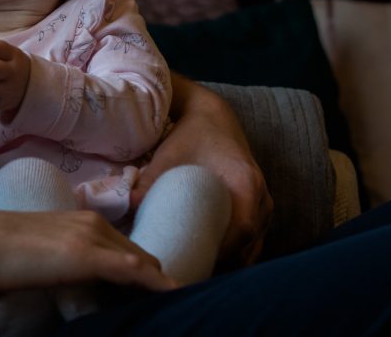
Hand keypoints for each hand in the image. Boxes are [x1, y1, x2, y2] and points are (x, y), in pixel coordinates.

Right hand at [0, 208, 177, 293]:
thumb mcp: (30, 254)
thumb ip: (52, 262)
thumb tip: (60, 283)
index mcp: (77, 220)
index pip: (122, 249)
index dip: (140, 273)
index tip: (151, 294)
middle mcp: (89, 223)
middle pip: (138, 256)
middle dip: (155, 280)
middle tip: (168, 306)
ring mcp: (89, 237)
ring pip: (141, 263)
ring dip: (158, 285)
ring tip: (175, 307)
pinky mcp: (85, 256)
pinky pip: (135, 272)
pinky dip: (157, 286)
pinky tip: (173, 297)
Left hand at [130, 74, 272, 267]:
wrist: (212, 116)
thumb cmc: (191, 136)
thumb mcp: (169, 157)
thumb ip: (149, 182)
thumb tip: (126, 208)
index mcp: (245, 184)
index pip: (241, 231)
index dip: (222, 253)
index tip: (197, 265)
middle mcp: (262, 196)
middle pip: (250, 243)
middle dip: (224, 262)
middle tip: (193, 274)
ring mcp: (265, 201)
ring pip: (254, 244)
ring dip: (232, 259)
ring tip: (201, 270)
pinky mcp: (261, 204)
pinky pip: (255, 237)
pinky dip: (239, 251)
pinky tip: (214, 258)